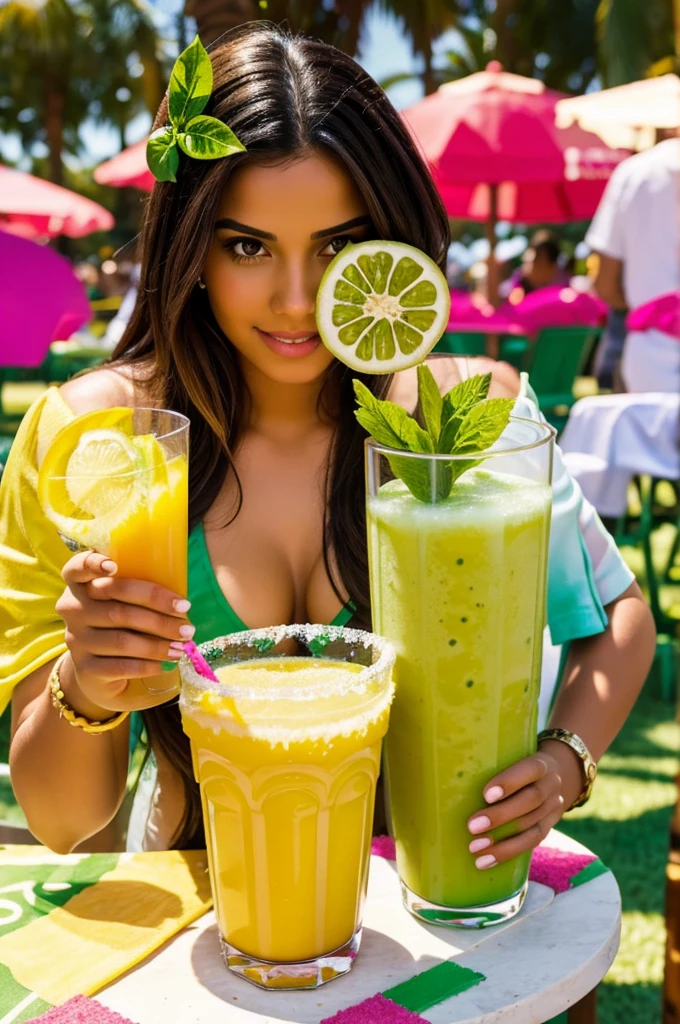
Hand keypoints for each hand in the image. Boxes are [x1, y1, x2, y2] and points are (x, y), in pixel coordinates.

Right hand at [56, 550, 193, 713]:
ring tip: (182, 646)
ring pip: (122, 640)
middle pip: (117, 608)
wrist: (96, 669)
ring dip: (158, 645)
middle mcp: (72, 608)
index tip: (114, 566)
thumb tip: (182, 602)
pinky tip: (165, 664)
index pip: (78, 567)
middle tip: (187, 625)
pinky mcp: (85, 667)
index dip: (93, 564)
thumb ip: (138, 591)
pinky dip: (147, 665)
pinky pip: (120, 667)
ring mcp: (76, 639)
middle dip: (159, 616)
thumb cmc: (119, 623)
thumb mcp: (122, 601)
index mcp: (80, 583)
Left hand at [466, 750, 571, 870]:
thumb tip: (449, 775)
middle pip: (531, 800)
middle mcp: (551, 785)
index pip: (530, 769)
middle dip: (500, 816)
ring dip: (502, 842)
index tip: (486, 795)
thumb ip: (490, 764)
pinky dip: (507, 853)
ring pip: (532, 827)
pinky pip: (532, 843)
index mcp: (541, 764)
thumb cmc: (517, 766)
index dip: (510, 782)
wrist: (552, 777)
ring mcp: (553, 808)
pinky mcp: (549, 827)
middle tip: (472, 827)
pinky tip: (486, 860)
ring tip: (475, 848)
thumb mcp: (511, 757)